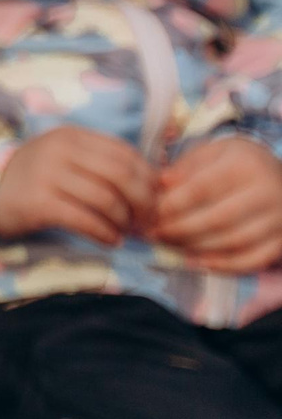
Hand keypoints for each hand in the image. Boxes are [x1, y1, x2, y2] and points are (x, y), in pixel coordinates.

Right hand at [0, 126, 152, 247]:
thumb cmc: (33, 181)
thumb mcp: (64, 161)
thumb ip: (100, 164)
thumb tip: (156, 184)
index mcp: (71, 136)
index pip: (125, 154)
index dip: (148, 179)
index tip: (155, 200)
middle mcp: (58, 150)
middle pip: (121, 175)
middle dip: (144, 202)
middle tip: (147, 222)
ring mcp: (45, 175)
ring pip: (106, 199)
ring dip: (124, 221)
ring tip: (125, 232)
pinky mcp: (37, 203)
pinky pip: (84, 220)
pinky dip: (105, 234)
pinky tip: (110, 241)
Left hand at [153, 137, 281, 272]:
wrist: (279, 175)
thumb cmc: (235, 163)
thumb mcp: (211, 153)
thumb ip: (186, 167)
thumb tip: (161, 184)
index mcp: (245, 164)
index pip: (202, 189)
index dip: (172, 205)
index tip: (151, 213)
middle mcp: (267, 191)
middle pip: (218, 219)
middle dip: (180, 230)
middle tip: (156, 233)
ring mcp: (279, 217)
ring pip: (234, 241)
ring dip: (196, 248)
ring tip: (170, 244)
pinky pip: (253, 259)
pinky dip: (224, 265)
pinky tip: (197, 261)